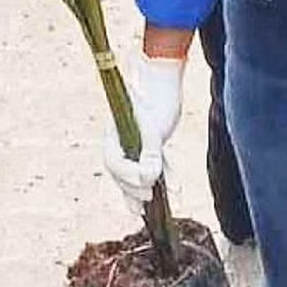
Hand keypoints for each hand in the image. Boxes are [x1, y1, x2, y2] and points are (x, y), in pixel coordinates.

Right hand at [104, 54, 183, 207]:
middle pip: (121, 172)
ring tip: (147, 208)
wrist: (164, 78)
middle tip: (150, 197)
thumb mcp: (154, 128)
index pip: (114, 164)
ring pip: (135, 171)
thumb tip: (150, 180)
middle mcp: (121, 140)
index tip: (147, 184)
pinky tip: (172, 188)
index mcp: (114, 135)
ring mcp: (134, 141)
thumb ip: (152, 155)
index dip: (128, 178)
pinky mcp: (149, 141)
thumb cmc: (157, 98)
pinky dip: (162, 175)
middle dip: (133, 188)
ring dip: (142, 189)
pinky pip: (151, 164)